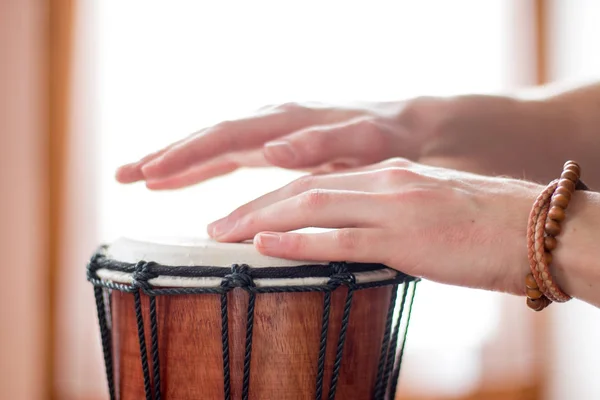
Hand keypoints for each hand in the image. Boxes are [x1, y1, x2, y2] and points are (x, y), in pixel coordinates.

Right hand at [115, 99, 445, 189]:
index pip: (224, 137)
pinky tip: (177, 178)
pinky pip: (226, 155)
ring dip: (173, 161)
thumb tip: (269, 150)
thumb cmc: (386, 138)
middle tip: (123, 173)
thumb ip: (318, 144)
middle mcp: (271, 123)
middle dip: (165, 156)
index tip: (151, 172)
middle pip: (207, 137)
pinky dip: (198, 167)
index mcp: (285, 121)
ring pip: (211, 146)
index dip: (186, 155)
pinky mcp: (273, 146)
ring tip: (135, 176)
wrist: (405, 129)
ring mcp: (269, 133)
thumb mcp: (362, 143)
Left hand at [206, 158, 542, 294]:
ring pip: (311, 205)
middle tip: (215, 224)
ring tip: (223, 233)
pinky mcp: (405, 237)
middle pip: (302, 189)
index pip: (316, 182)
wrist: (538, 229)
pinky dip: (299, 239)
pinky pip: (341, 238)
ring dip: (261, 219)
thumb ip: (388, 221)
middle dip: (253, 205)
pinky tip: (267, 243)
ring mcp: (392, 207)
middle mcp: (384, 182)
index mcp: (389, 176)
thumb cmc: (486, 227)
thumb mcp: (427, 214)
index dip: (273, 197)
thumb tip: (356, 241)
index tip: (241, 214)